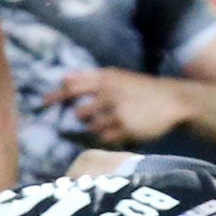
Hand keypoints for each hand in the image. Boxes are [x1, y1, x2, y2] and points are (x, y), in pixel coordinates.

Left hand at [57, 68, 189, 146]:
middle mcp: (109, 93)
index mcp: (106, 77)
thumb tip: (63, 79)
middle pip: (80, 111)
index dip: (55, 96)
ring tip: (112, 123)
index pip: (73, 86)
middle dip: (81, 119)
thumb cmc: (143, 90)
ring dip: (96, 128)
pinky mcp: (126, 128)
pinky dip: (109, 136)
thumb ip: (92, 79)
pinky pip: (106, 137)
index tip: (41, 104)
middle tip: (85, 120)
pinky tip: (121, 131)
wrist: (173, 101)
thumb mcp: (119, 77)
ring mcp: (118, 111)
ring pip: (93, 127)